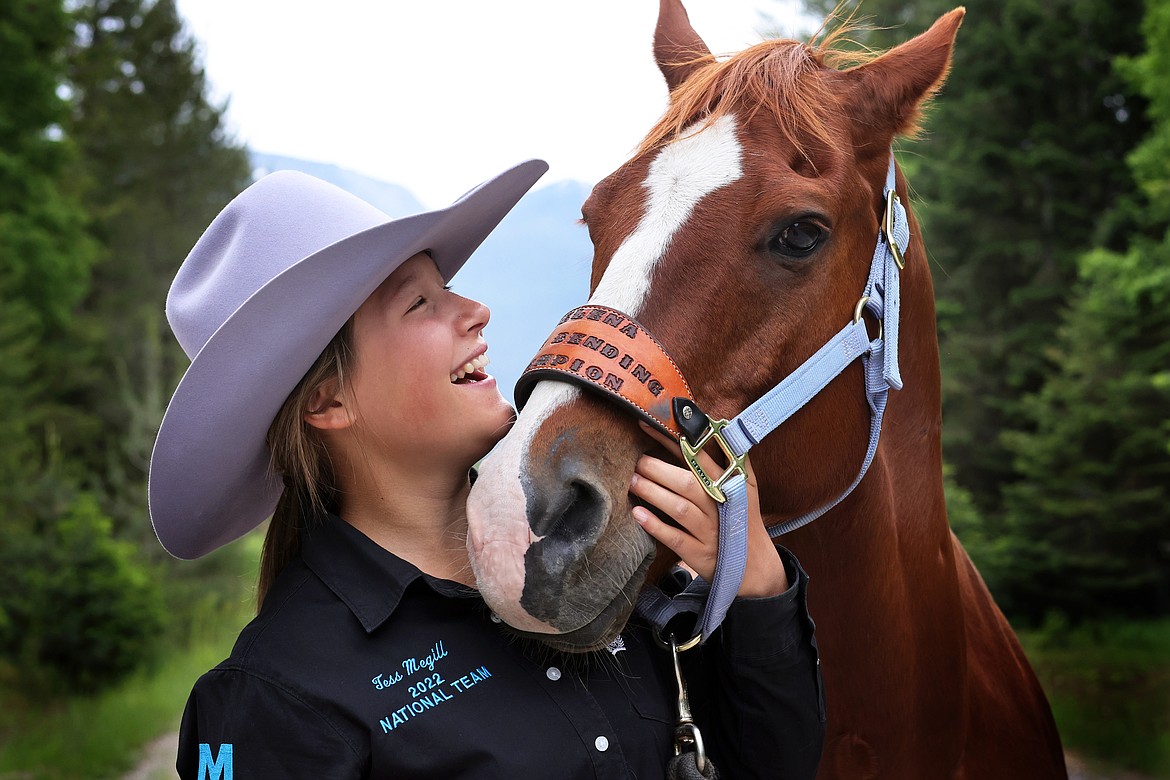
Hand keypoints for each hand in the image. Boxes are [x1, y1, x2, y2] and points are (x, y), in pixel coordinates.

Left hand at [629, 422, 788, 597]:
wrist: (756, 565)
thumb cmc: (743, 519)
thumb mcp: (746, 488)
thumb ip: (731, 461)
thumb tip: (714, 429)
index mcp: (729, 484)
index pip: (699, 457)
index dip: (672, 441)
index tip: (648, 426)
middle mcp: (719, 506)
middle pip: (686, 482)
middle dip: (658, 470)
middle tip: (637, 461)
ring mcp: (709, 531)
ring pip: (679, 508)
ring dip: (653, 493)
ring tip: (633, 481)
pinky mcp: (699, 553)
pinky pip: (675, 538)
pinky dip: (655, 526)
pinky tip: (638, 514)